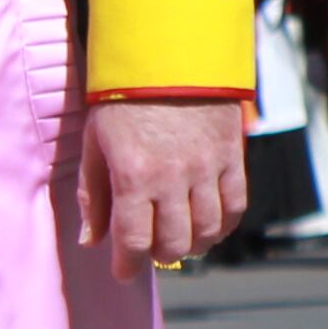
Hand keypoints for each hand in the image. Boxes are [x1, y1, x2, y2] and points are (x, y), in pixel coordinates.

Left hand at [83, 96, 246, 277]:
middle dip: (158, 256)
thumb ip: (94, 196)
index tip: (122, 271)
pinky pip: (235, 206)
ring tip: (179, 241)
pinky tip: (210, 227)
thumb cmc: (124, 100)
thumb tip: (92, 241)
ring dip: (192, 245)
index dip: (127, 265)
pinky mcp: (231, 157)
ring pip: (207, 230)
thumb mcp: (96, 144)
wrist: (171, 56)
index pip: (133, 239)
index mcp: (134, 175)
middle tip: (149, 251)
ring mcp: (207, 168)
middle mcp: (174, 177)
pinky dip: (223, 225)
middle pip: (174, 242)